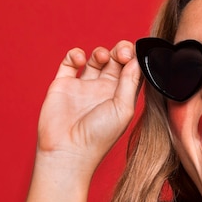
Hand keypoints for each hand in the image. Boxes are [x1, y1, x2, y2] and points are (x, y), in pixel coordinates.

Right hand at [37, 41, 140, 171]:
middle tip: (121, 53)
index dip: (135, 58)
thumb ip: (130, 83)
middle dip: (121, 51)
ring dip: (101, 52)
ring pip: (95, 59)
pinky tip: (80, 59)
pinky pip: (70, 62)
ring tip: (102, 58)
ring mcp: (84, 87)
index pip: (132, 71)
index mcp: (121, 98)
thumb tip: (138, 59)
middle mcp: (104, 91)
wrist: (68, 150)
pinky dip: (75, 54)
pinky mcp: (63, 84)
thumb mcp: (123, 109)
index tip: (133, 55)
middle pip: (116, 61)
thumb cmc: (99, 136)